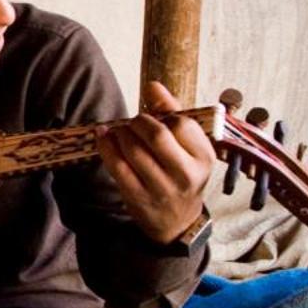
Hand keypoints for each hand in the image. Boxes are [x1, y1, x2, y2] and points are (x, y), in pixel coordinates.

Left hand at [95, 82, 215, 244]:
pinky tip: (103, 137)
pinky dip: (106, 147)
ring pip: (134, 150)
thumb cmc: (181, 174)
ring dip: (120, 133)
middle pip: (157, 135)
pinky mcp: (138, 197)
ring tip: (119, 131)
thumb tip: (152, 85)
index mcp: (203, 157)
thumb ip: (173, 114)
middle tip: (133, 123)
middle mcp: (186, 174)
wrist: (176, 221)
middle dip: (138, 122)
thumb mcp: (189, 147)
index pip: (182, 124)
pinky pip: (117, 167)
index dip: (162, 114)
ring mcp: (161, 188)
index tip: (153, 117)